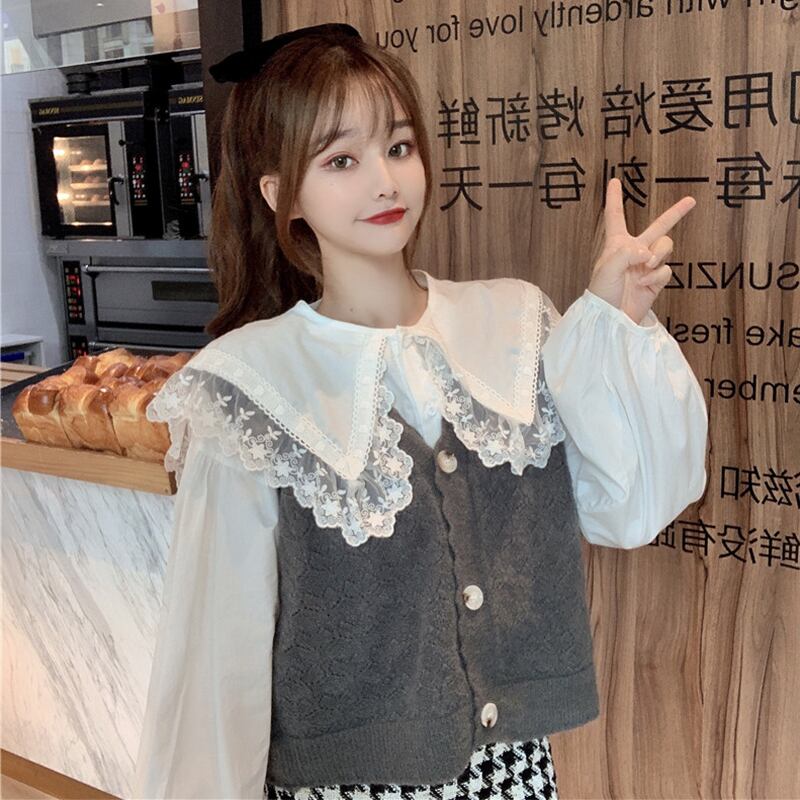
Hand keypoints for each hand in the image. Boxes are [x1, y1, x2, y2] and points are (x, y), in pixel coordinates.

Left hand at [587, 178, 695, 324]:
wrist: (611, 320)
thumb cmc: (601, 293)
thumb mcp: (607, 267)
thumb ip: (628, 253)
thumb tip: (648, 253)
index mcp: (616, 244)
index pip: (615, 216)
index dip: (614, 199)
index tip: (615, 181)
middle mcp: (633, 252)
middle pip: (658, 227)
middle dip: (676, 213)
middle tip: (692, 199)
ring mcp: (646, 266)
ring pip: (666, 247)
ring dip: (659, 253)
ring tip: (644, 266)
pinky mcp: (656, 281)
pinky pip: (666, 269)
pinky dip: (656, 275)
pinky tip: (644, 284)